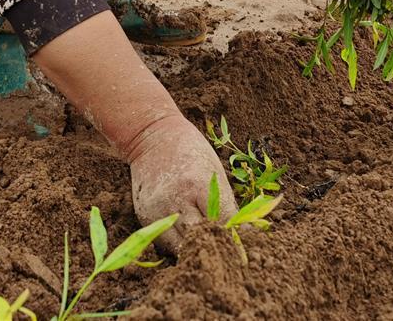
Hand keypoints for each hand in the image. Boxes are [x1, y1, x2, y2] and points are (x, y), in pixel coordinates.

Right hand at [127, 115, 237, 252]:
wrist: (152, 138)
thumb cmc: (191, 151)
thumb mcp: (214, 171)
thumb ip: (224, 203)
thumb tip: (241, 233)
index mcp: (200, 184)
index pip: (223, 223)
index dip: (236, 238)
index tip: (246, 249)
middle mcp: (177, 200)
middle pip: (201, 240)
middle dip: (216, 248)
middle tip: (228, 255)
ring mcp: (158, 210)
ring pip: (181, 248)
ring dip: (196, 251)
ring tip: (207, 251)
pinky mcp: (145, 218)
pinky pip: (165, 244)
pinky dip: (178, 246)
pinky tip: (186, 240)